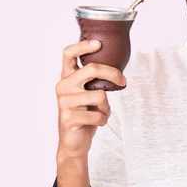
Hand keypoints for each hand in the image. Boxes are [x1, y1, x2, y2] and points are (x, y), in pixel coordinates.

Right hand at [55, 39, 125, 159]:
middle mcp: (63, 86)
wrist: (74, 142)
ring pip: (100, 95)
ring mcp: (64, 102)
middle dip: (113, 74)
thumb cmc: (85, 114)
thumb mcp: (88, 93)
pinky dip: (103, 120)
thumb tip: (116, 70)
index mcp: (67, 77)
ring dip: (106, 107)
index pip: (68, 54)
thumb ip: (93, 81)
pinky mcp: (69, 117)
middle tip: (123, 81)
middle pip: (92, 69)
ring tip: (99, 113)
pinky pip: (99, 115)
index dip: (83, 46)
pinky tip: (96, 123)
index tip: (99, 44)